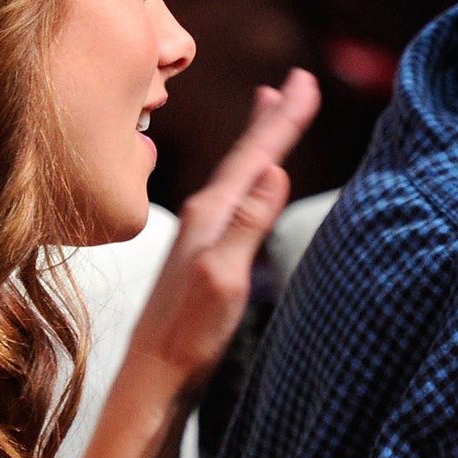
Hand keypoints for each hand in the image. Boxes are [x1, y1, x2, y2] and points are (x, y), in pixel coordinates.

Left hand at [127, 69, 318, 395]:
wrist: (152, 377)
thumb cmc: (187, 337)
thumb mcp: (223, 279)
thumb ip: (246, 224)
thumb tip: (275, 170)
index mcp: (211, 215)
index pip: (255, 156)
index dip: (283, 119)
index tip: (305, 81)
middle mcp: (202, 217)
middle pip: (245, 155)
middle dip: (273, 118)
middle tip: (295, 82)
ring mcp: (200, 235)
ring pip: (237, 173)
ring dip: (258, 141)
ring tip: (268, 109)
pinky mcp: (201, 254)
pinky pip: (232, 197)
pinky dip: (247, 174)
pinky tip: (245, 180)